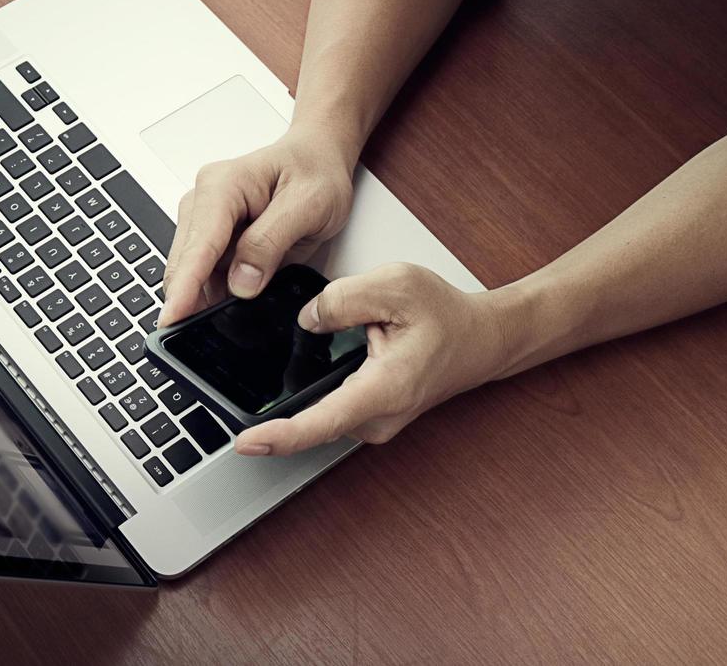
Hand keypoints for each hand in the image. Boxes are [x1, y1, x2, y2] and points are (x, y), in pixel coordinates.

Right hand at [158, 129, 356, 325]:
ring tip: (241, 311)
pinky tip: (242, 296)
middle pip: (185, 265)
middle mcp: (203, 203)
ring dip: (210, 297)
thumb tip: (242, 282)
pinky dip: (220, 292)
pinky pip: (207, 274)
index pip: (197, 245)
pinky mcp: (213, 239)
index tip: (173, 318)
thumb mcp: (308, 204)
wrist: (318, 158)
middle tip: (219, 330)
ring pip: (193, 274)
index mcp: (222, 186)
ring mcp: (204, 222)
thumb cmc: (315, 170)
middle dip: (194, 300)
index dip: (184, 286)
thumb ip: (271, 242)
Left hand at [234, 263, 519, 456]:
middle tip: (256, 386)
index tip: (246, 442)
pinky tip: (310, 365)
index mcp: (385, 389)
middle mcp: (377, 418)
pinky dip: (312, 390)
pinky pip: (327, 407)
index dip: (280, 436)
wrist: (480, 341)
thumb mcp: (397, 285)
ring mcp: (373, 423)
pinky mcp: (368, 417)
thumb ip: (345, 298)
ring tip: (299, 362)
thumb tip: (307, 319)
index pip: (323, 422)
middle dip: (276, 406)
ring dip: (297, 393)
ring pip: (317, 411)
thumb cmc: (447, 316)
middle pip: (310, 420)